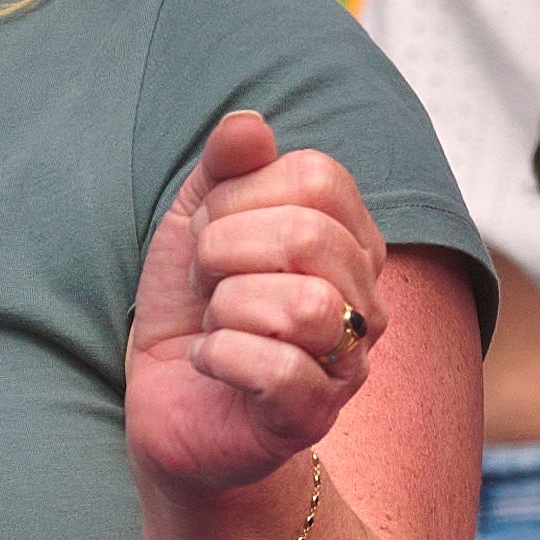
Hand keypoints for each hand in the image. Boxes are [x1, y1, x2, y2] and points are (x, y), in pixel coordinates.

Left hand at [129, 110, 389, 496]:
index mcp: (350, 241)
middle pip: (308, 236)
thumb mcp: (196, 223)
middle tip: (206, 281)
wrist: (173, 404)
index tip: (210, 233)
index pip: (318, 179)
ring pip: (303, 306)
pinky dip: (219, 357)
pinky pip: (279, 371)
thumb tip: (248, 123)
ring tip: (214, 324)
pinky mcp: (313, 417)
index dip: (241, 196)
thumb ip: (225, 167)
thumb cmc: (195, 310)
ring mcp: (348, 362)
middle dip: (224, 251)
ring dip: (226, 309)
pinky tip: (209, 362)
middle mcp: (365, 299)